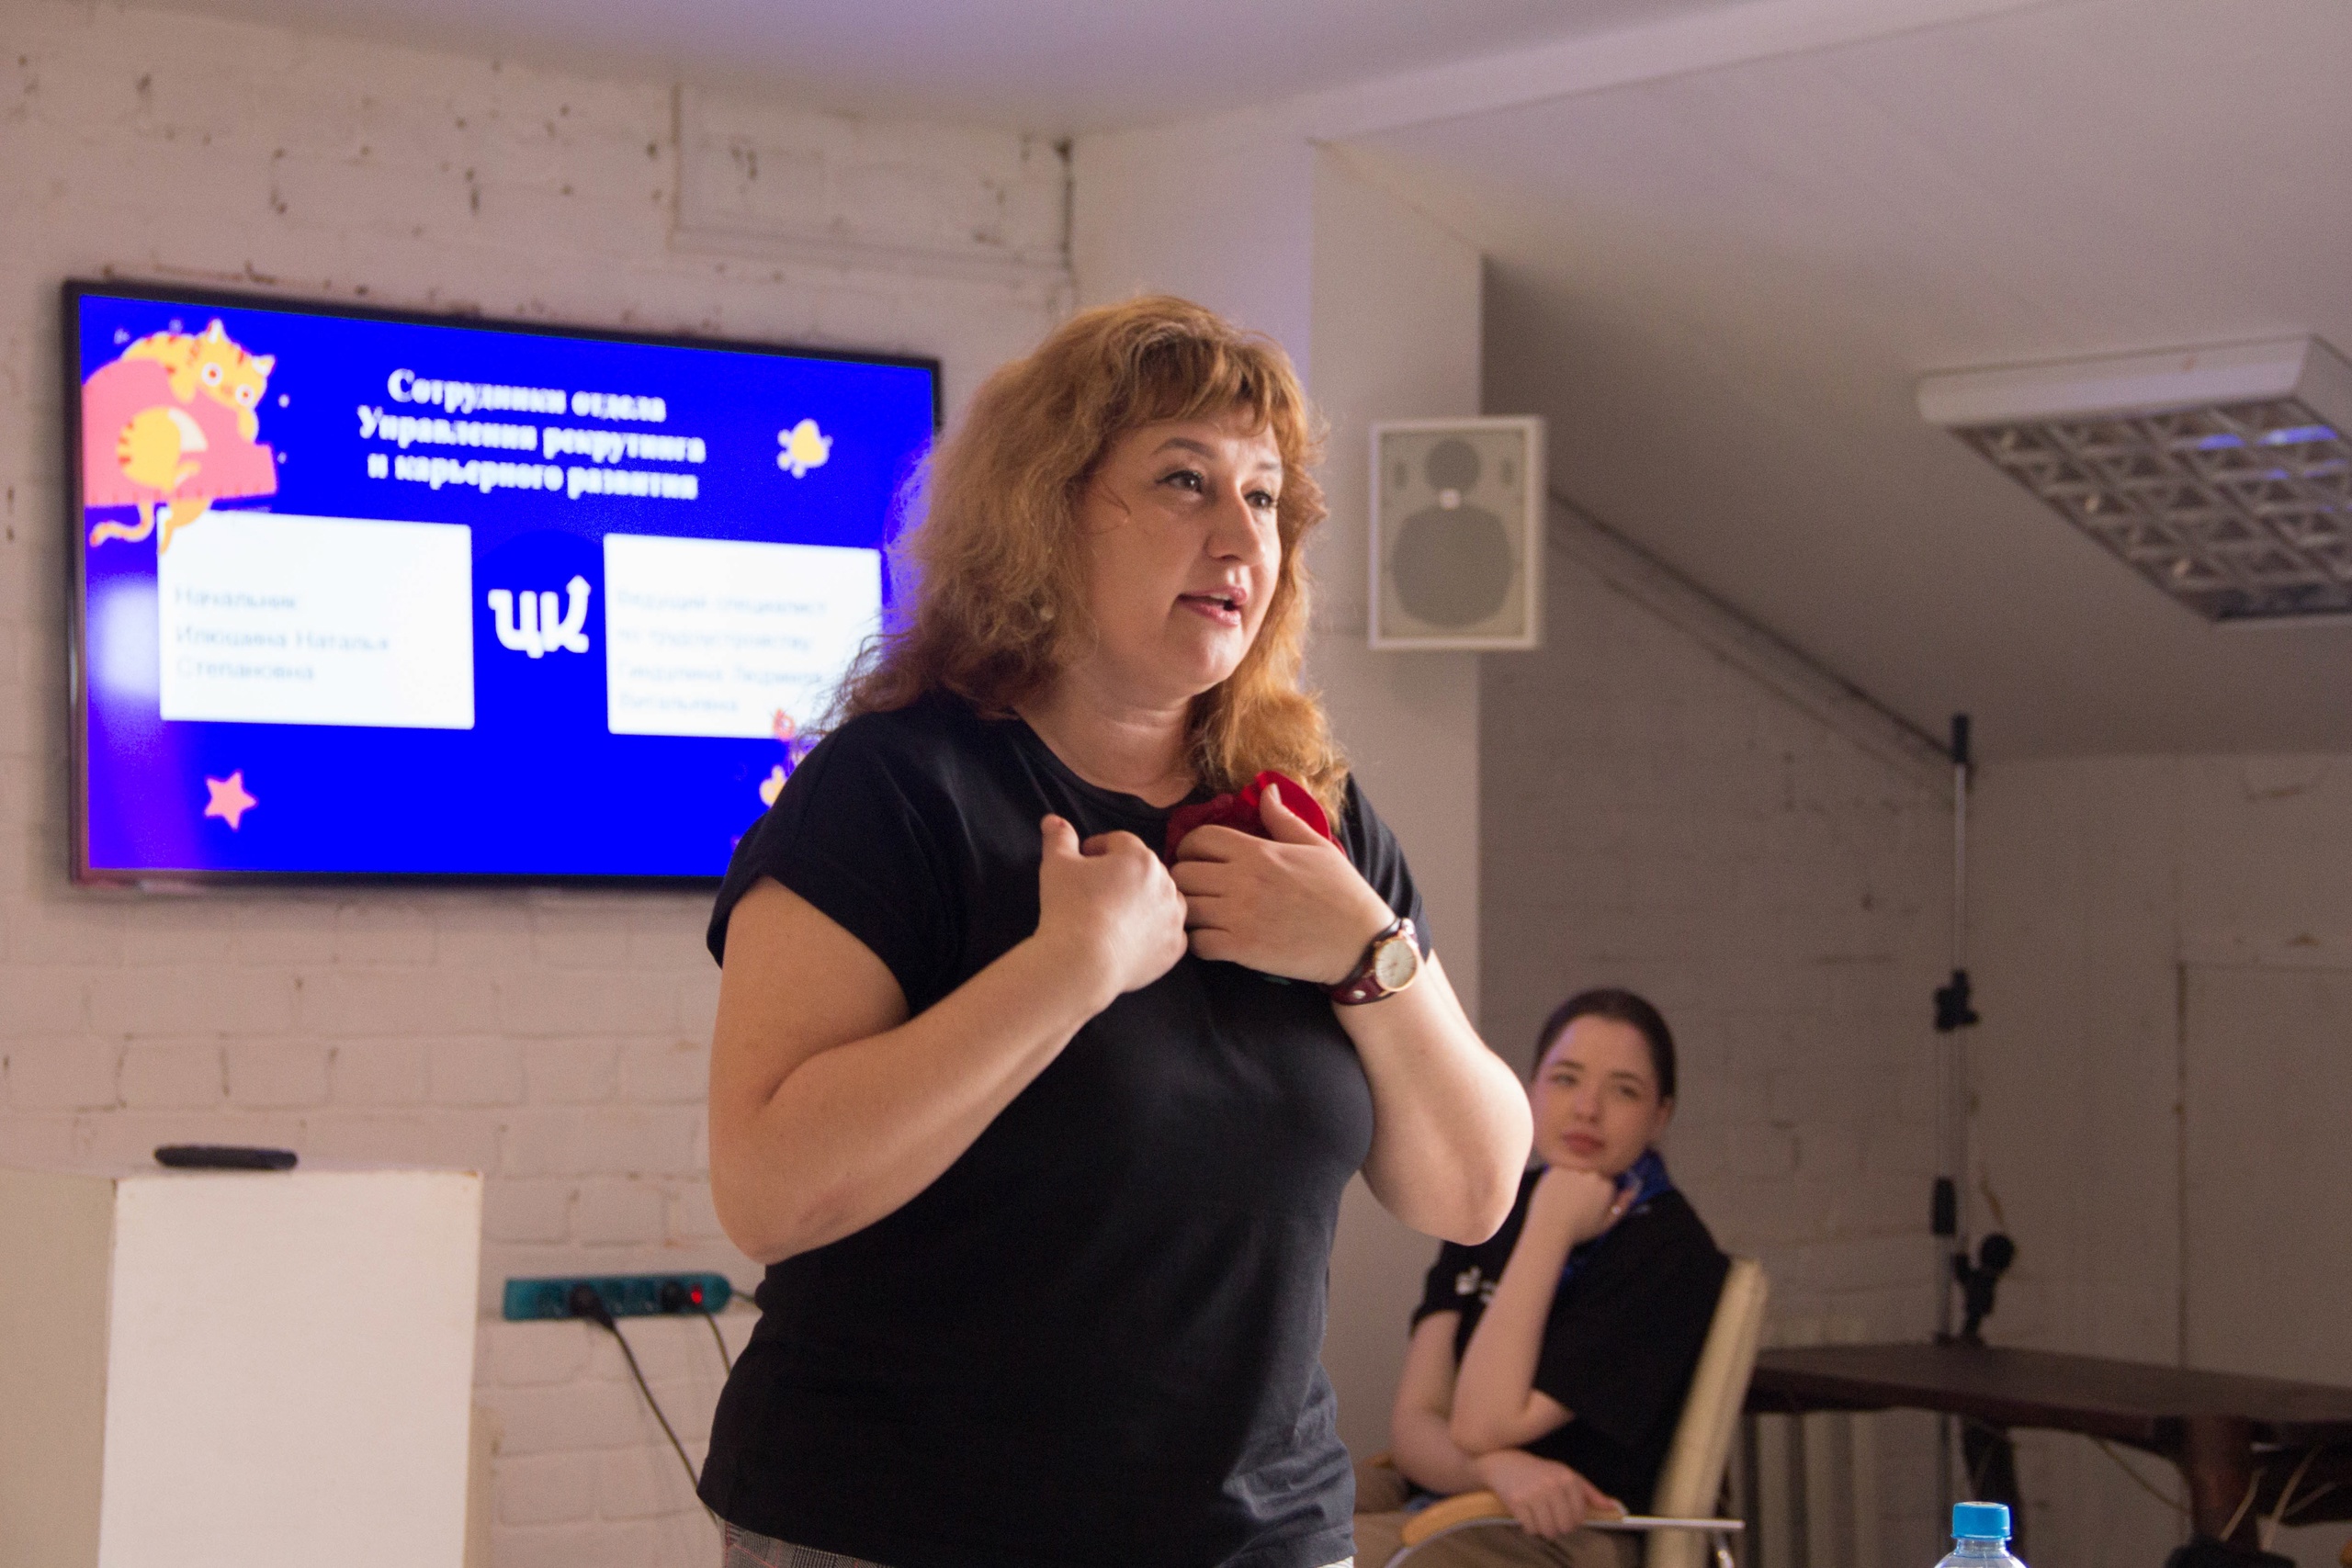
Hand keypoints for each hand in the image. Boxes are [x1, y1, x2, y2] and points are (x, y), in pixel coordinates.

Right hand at [1034, 815, 1187, 1006]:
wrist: (1084, 963)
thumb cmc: (1070, 908)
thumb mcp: (1056, 865)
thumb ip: (1058, 838)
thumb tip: (1052, 820)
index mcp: (1140, 857)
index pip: (1120, 842)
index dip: (1098, 848)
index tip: (1083, 860)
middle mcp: (1165, 883)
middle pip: (1144, 870)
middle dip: (1123, 874)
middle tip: (1097, 889)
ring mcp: (1174, 917)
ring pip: (1163, 900)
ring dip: (1145, 901)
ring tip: (1119, 913)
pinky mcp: (1174, 948)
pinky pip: (1169, 933)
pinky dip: (1156, 933)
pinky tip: (1135, 938)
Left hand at [1169, 782, 1393, 982]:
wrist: (1360, 943)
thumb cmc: (1342, 892)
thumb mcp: (1316, 846)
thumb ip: (1283, 818)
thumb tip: (1265, 789)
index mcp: (1259, 852)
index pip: (1199, 838)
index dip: (1191, 847)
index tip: (1198, 858)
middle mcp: (1243, 881)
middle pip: (1183, 873)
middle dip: (1186, 879)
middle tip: (1199, 888)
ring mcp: (1240, 916)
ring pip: (1187, 908)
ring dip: (1190, 911)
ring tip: (1204, 914)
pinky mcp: (1242, 949)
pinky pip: (1198, 943)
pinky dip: (1200, 943)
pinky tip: (1215, 939)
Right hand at [1471, 1449, 1622, 1537]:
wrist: (1503, 1462)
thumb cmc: (1539, 1471)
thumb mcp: (1565, 1475)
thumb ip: (1590, 1493)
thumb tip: (1613, 1508)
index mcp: (1568, 1478)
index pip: (1579, 1517)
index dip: (1571, 1520)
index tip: (1562, 1512)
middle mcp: (1553, 1485)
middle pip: (1564, 1527)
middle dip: (1557, 1526)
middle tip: (1548, 1515)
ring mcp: (1534, 1493)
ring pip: (1547, 1531)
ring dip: (1543, 1528)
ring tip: (1537, 1514)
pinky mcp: (1518, 1502)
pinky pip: (1530, 1529)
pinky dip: (1529, 1526)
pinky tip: (1526, 1513)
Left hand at [1527, 1164, 1633, 1246]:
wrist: (1550, 1228)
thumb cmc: (1580, 1229)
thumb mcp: (1607, 1223)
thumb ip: (1622, 1205)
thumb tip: (1632, 1190)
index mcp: (1606, 1184)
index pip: (1608, 1177)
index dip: (1600, 1189)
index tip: (1592, 1199)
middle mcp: (1591, 1172)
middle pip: (1594, 1170)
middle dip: (1588, 1181)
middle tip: (1576, 1198)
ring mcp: (1573, 1167)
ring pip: (1578, 1166)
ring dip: (1574, 1176)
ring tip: (1565, 1195)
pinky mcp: (1556, 1167)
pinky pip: (1562, 1166)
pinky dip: (1561, 1176)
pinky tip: (1556, 1190)